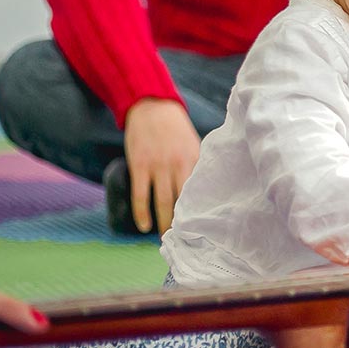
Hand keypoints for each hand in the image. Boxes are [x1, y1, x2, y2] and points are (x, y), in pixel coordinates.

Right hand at [122, 98, 202, 233]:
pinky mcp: (140, 165)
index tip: (206, 228)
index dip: (202, 211)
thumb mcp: (193, 143)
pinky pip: (141, 194)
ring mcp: (158, 165)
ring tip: (166, 238)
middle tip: (186, 240)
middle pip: (183, 201)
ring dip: (164, 223)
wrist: (152, 107)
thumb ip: (197, 165)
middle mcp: (179, 164)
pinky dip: (142, 213)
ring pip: (163, 201)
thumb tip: (207, 187)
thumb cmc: (175, 128)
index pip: (201, 191)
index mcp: (195, 159)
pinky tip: (144, 225)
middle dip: (184, 223)